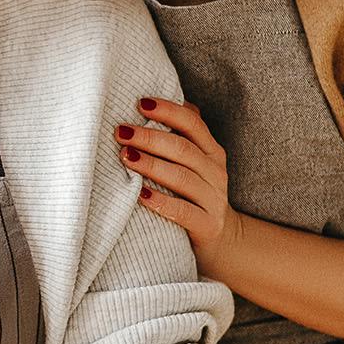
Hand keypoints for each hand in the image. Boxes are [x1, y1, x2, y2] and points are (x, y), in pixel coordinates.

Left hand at [117, 96, 241, 275]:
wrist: (222, 240)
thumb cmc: (193, 194)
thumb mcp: (194, 163)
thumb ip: (180, 136)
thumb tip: (149, 103)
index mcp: (211, 151)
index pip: (193, 124)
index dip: (168, 111)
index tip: (140, 103)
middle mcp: (215, 172)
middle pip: (183, 149)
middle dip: (151, 137)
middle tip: (121, 131)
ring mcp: (213, 200)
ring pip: (182, 178)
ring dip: (152, 165)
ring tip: (126, 157)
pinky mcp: (207, 226)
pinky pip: (183, 212)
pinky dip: (162, 202)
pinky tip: (141, 195)